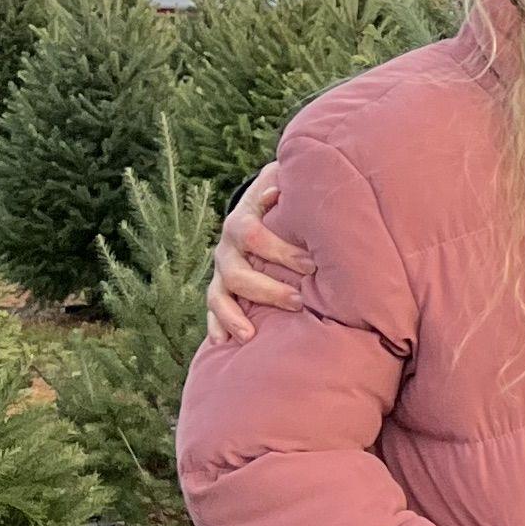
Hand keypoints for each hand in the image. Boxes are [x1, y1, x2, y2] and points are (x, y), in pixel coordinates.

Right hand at [204, 164, 317, 346]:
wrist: (262, 202)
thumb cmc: (285, 197)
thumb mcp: (288, 183)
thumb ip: (294, 182)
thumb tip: (292, 184)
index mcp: (242, 219)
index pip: (255, 235)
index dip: (280, 250)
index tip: (311, 264)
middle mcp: (227, 246)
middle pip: (238, 271)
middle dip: (267, 289)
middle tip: (298, 302)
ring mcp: (221, 269)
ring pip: (219, 294)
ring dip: (233, 315)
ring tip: (250, 335)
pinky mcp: (220, 287)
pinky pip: (213, 309)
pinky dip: (216, 325)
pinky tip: (221, 343)